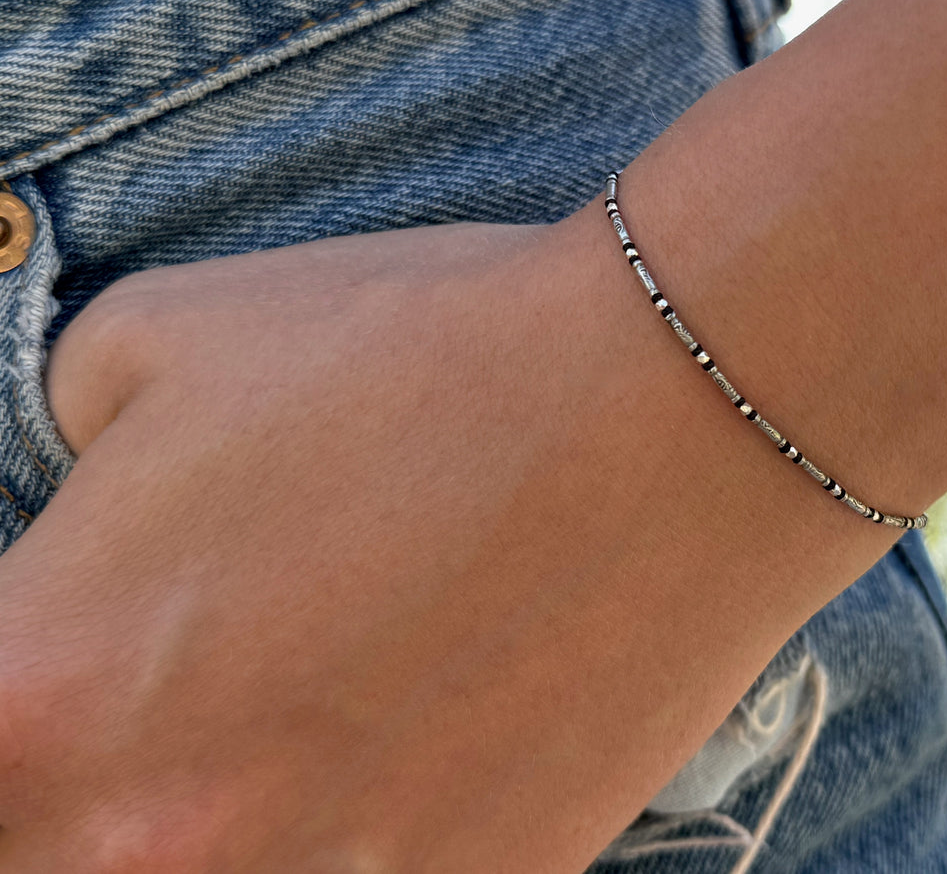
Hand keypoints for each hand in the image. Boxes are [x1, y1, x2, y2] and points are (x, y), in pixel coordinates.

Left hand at [0, 214, 845, 871]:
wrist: (670, 412)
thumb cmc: (419, 356)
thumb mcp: (155, 340)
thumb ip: (62, 453)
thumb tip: (86, 515)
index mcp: (37, 693)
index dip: (35, 704)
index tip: (105, 667)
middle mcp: (148, 840)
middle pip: (70, 848)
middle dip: (127, 761)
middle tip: (233, 675)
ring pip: (229, 870)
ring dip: (257, 807)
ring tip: (340, 702)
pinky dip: (378, 826)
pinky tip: (437, 725)